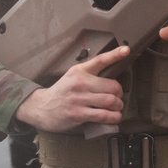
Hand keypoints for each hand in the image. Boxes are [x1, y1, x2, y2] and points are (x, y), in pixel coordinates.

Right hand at [14, 45, 128, 132]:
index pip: (100, 60)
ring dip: (118, 106)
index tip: (126, 50)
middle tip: (118, 97)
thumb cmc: (62, 91)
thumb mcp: (73, 75)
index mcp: (79, 71)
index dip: (115, 54)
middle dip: (120, 94)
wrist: (41, 107)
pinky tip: (114, 117)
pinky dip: (113, 117)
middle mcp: (80, 83)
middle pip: (112, 86)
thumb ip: (90, 72)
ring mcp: (79, 99)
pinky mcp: (78, 114)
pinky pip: (103, 115)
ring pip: (110, 101)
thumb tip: (112, 71)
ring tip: (117, 108)